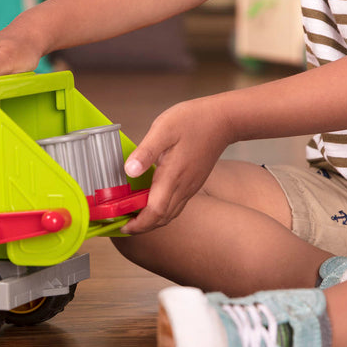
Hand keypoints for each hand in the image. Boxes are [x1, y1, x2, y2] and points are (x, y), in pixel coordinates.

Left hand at [120, 97, 232, 233]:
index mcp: (173, 175)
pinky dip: (162, 210)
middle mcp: (183, 186)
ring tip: (134, 216)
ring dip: (152, 220)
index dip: (138, 224)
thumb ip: (146, 152)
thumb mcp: (163, 129)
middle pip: (162, 218)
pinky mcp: (193, 182)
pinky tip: (152, 201)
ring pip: (170, 214)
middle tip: (123, 224)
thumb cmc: (193, 121)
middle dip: (142, 227)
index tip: (123, 226)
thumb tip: (130, 171)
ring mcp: (190, 186)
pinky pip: (177, 205)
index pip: (155, 212)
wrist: (223, 120)